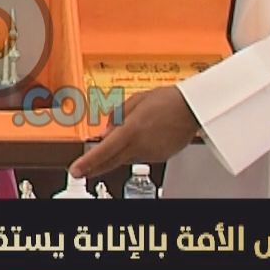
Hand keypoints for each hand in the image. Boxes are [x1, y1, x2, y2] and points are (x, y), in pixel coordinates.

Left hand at [69, 86, 199, 178]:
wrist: (194, 108)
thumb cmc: (167, 100)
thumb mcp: (135, 101)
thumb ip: (116, 117)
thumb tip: (105, 133)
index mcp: (132, 130)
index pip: (104, 152)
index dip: (87, 163)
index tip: (76, 170)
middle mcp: (140, 145)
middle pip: (111, 162)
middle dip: (94, 168)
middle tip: (81, 170)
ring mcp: (151, 153)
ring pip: (126, 157)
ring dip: (119, 151)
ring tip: (132, 131)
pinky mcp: (160, 157)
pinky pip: (141, 155)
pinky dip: (136, 149)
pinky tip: (145, 135)